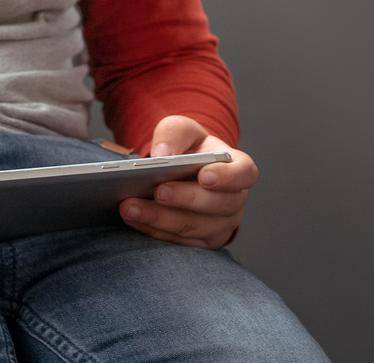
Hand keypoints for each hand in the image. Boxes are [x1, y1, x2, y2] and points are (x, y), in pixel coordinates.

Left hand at [118, 114, 254, 248]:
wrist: (183, 172)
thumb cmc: (188, 148)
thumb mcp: (181, 130)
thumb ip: (174, 134)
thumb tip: (162, 154)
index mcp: (238, 169)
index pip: (244, 174)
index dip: (228, 177)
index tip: (204, 175)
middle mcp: (234, 200)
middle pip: (217, 205)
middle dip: (185, 199)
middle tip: (158, 191)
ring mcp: (220, 225)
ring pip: (193, 227)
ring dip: (160, 218)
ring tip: (129, 207)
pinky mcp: (200, 242)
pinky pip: (177, 241)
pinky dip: (153, 230)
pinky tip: (133, 218)